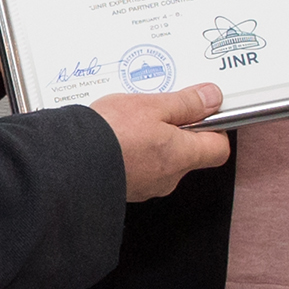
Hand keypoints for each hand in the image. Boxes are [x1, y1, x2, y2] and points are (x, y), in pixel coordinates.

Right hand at [92, 83, 228, 201]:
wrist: (70, 161)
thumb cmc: (111, 134)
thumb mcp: (151, 105)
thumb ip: (185, 103)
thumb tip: (211, 99)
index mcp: (182, 155)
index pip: (218, 148)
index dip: (214, 127)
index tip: (202, 110)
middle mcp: (169, 177)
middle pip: (188, 153)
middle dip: (176, 131)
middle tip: (157, 110)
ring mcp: (147, 186)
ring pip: (161, 161)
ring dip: (151, 141)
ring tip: (129, 121)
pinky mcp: (126, 189)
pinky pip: (139, 168)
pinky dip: (133, 153)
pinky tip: (116, 138)